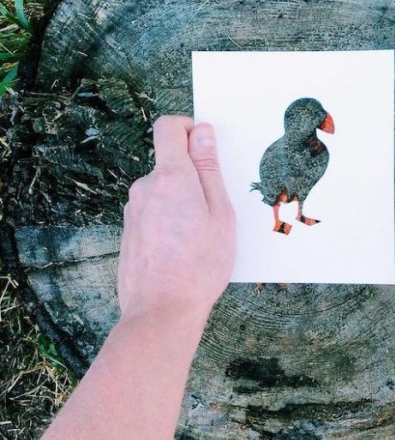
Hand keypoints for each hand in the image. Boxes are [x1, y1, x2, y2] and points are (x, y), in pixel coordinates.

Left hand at [117, 116, 235, 327]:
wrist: (161, 311)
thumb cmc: (200, 264)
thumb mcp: (220, 213)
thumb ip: (209, 168)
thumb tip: (202, 131)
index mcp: (171, 177)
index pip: (168, 128)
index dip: (188, 128)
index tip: (206, 148)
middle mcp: (145, 187)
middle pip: (169, 163)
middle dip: (193, 176)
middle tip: (215, 210)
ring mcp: (133, 210)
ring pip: (164, 191)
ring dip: (182, 202)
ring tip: (200, 236)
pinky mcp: (129, 231)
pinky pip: (154, 212)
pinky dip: (170, 220)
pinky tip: (183, 249)